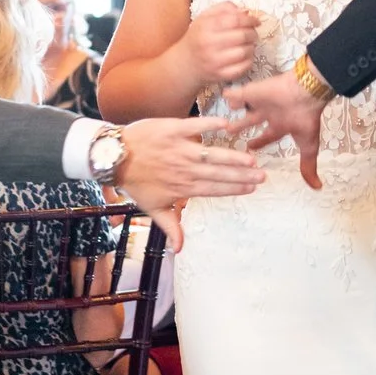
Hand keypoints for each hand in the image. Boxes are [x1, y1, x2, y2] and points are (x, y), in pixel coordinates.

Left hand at [119, 115, 262, 249]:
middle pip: (218, 174)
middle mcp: (184, 169)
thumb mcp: (151, 208)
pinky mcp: (173, 129)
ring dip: (232, 157)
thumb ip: (170, 226)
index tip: (252, 189)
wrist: (113, 157)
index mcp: (182, 188)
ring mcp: (179, 149)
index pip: (213, 189)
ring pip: (211, 154)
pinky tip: (227, 125)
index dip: (234, 189)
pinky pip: (195, 126)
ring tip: (251, 159)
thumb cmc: (134, 182)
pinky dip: (210, 125)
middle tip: (262, 175)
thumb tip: (180, 249)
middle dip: (241, 176)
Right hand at [176, 2, 258, 83]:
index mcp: (206, 27)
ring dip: (251, 46)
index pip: (235, 20)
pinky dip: (249, 60)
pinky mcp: (220, 75)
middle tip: (252, 33)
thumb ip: (224, 8)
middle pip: (242, 35)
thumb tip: (245, 11)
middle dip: (252, 33)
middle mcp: (209, 44)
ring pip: (245, 52)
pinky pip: (244, 67)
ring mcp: (215, 61)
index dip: (249, 19)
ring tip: (248, 44)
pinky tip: (245, 56)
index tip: (255, 21)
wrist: (185, 63)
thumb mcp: (205, 17)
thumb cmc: (198, 37)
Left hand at [225, 73, 326, 190]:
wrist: (304, 94)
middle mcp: (271, 113)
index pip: (268, 135)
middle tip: (229, 132)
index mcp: (282, 125)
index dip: (259, 142)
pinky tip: (224, 97)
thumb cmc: (306, 118)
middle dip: (242, 126)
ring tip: (224, 113)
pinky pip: (238, 93)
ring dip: (236, 108)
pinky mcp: (253, 91)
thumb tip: (317, 188)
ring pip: (245, 105)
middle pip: (253, 121)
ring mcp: (261, 102)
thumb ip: (307, 166)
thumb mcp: (308, 146)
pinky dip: (230, 96)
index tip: (250, 146)